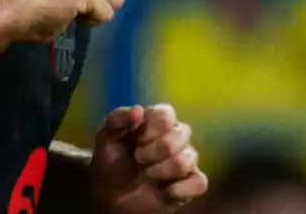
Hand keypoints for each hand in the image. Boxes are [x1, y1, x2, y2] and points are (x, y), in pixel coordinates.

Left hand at [91, 104, 207, 211]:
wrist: (113, 195)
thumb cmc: (111, 161)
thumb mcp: (106, 138)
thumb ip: (118, 120)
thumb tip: (139, 110)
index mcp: (157, 120)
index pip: (166, 113)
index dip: (150, 129)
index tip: (135, 140)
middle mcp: (176, 136)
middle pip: (180, 135)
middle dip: (153, 151)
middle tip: (138, 158)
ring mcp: (187, 159)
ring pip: (187, 159)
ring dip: (161, 170)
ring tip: (147, 174)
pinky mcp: (193, 182)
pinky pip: (199, 182)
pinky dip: (179, 189)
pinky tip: (164, 191)